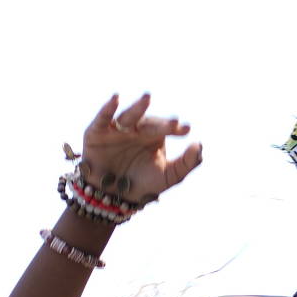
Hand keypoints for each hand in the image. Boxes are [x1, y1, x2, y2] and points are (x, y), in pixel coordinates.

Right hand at [76, 93, 203, 205]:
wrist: (111, 198)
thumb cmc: (141, 185)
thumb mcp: (169, 176)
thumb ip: (187, 163)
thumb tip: (199, 144)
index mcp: (154, 136)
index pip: (166, 128)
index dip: (175, 128)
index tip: (185, 129)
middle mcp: (136, 129)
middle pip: (149, 122)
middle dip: (161, 123)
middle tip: (173, 122)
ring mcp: (117, 129)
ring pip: (129, 116)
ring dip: (138, 108)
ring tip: (147, 98)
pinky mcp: (97, 132)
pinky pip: (103, 118)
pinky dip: (107, 108)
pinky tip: (115, 98)